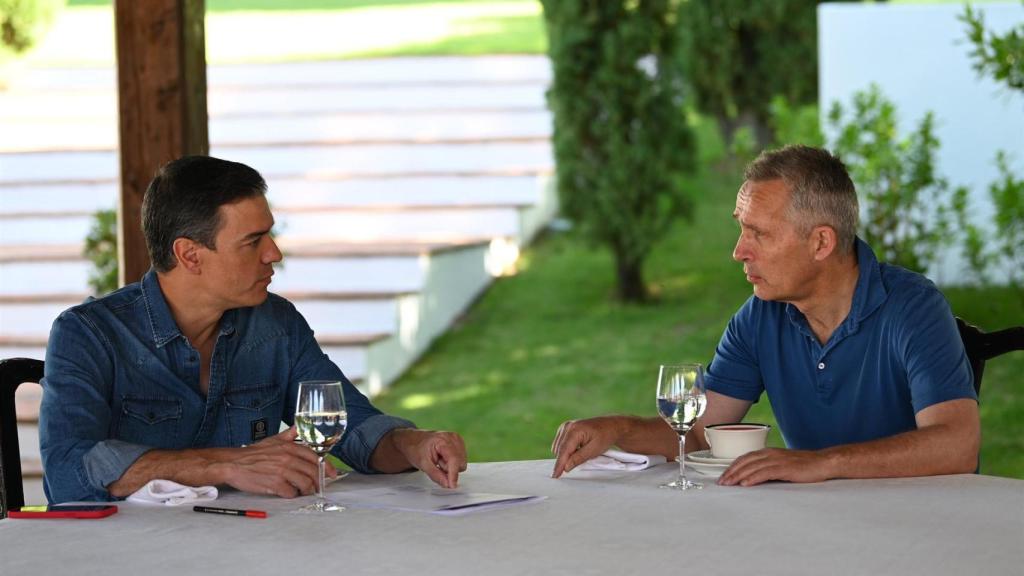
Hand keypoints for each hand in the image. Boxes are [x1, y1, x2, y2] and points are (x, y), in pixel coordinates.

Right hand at [218, 427, 333, 497]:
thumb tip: (299, 427)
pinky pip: (292, 493)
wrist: (233, 464)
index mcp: (289, 447)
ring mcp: (282, 471)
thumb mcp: (273, 440)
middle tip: (319, 487)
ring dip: (308, 490)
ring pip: (305, 483)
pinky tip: (290, 493)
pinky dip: (294, 495)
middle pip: (313, 471)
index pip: (315, 456)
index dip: (326, 466)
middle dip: (319, 481)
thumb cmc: (253, 454)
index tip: (331, 474)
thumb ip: (289, 434)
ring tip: (305, 492)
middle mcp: (288, 458)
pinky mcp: (275, 484)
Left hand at [392, 429, 466, 488]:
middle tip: (437, 465)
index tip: (452, 485)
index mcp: (443, 440)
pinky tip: (444, 459)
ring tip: (439, 461)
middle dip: (449, 469)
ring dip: (451, 467)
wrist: (415, 441)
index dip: (453, 474)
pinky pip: (461, 460)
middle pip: (460, 463)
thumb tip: (447, 484)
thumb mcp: (422, 464)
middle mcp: (453, 438)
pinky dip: (453, 463)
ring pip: (462, 463)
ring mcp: (458, 440)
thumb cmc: (417, 449)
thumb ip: (436, 475)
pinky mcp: (460, 444)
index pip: (454, 459)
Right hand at [550, 417, 620, 478]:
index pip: (563, 450)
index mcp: (575, 430)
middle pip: (559, 450)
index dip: (559, 464)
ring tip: (582, 451)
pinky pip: (560, 444)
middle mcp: (568, 426)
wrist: (610, 426)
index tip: (555, 475)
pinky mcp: (565, 428)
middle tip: (583, 458)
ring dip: (566, 454)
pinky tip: (577, 448)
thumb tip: (566, 467)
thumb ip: (578, 458)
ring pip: (558, 447)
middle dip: (566, 459)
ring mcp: (565, 426)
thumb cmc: (605, 437)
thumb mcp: (594, 450)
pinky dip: (567, 450)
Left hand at [717, 448, 833, 486]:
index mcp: (769, 452)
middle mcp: (770, 454)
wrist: (823, 462)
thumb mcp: (782, 465)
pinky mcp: (785, 468)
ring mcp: (777, 460)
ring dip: (738, 475)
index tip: (724, 475)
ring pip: (752, 467)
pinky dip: (753, 478)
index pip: (745, 458)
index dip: (733, 466)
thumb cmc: (804, 466)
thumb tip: (754, 478)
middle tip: (721, 482)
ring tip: (729, 483)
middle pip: (745, 461)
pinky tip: (745, 483)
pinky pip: (765, 472)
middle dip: (731, 471)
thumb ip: (768, 469)